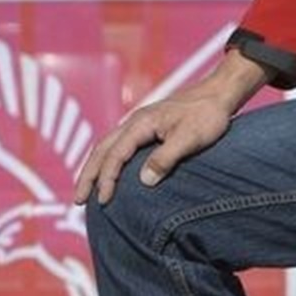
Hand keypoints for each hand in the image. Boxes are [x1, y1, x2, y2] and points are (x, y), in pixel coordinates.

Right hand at [75, 50, 268, 205]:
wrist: (218, 94)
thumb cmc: (207, 115)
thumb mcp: (190, 138)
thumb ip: (166, 158)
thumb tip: (143, 181)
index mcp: (141, 124)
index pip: (115, 155)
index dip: (107, 179)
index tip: (104, 201)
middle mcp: (134, 122)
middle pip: (101, 150)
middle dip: (88, 176)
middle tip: (77, 201)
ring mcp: (139, 123)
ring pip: (107, 146)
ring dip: (94, 168)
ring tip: (86, 190)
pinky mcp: (146, 127)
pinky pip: (118, 145)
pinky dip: (108, 160)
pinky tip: (110, 172)